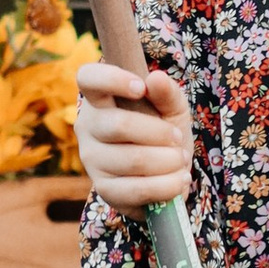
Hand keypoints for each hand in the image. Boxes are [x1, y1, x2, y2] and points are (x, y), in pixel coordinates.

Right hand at [76, 61, 191, 213]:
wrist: (165, 175)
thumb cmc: (163, 132)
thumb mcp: (172, 108)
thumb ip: (167, 93)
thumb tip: (156, 79)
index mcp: (99, 99)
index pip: (88, 78)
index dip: (111, 79)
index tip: (140, 87)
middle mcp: (88, 127)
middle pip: (119, 125)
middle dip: (159, 133)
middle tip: (177, 138)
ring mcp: (92, 160)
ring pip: (133, 159)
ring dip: (168, 161)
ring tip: (180, 159)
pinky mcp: (103, 189)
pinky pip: (136, 189)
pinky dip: (166, 185)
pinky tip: (178, 180)